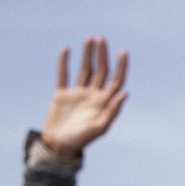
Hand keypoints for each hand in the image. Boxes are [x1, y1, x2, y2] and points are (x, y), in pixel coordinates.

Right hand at [39, 37, 129, 154]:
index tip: (123, 52)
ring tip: (89, 38)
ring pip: (84, 69)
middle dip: (102, 55)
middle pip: (100, 70)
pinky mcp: (62, 94)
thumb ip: (113, 110)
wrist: (58, 147)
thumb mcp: (99, 127)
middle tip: (101, 38)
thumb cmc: (81, 140)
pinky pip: (63, 75)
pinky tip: (66, 49)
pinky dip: (64, 62)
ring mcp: (77, 93)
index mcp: (104, 102)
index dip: (121, 66)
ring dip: (87, 54)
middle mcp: (92, 95)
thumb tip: (125, 92)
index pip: (115, 79)